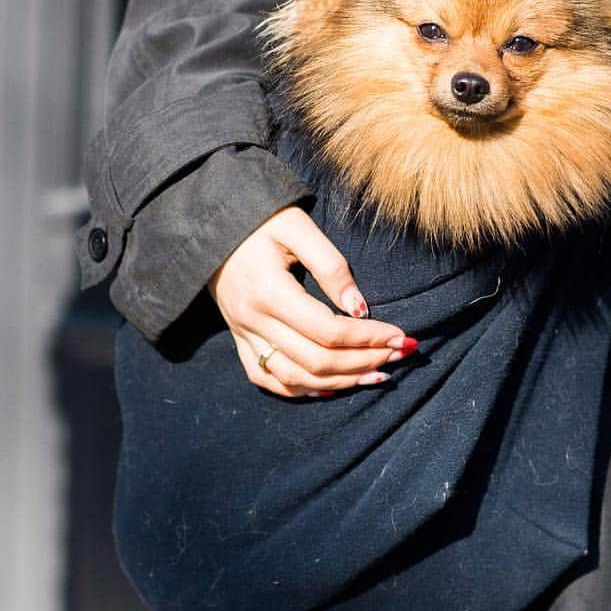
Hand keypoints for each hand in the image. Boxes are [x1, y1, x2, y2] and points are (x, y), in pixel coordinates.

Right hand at [208, 206, 416, 397]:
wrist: (210, 227)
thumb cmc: (260, 220)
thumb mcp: (297, 227)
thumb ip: (331, 266)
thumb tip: (359, 308)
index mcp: (269, 292)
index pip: (328, 331)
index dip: (369, 339)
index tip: (401, 336)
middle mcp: (253, 321)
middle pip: (317, 361)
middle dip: (365, 361)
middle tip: (399, 354)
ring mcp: (244, 335)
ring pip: (296, 378)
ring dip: (342, 381)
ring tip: (379, 374)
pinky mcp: (240, 341)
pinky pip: (269, 380)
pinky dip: (303, 390)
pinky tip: (334, 387)